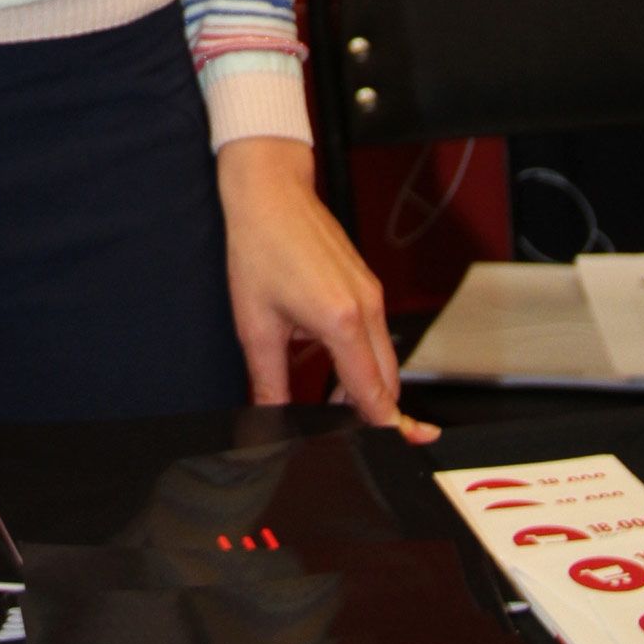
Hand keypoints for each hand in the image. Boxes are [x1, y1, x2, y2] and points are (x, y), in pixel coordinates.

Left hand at [216, 138, 438, 443]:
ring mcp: (371, 293)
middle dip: (373, 413)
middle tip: (350, 434)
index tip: (384, 452)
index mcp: (342, 322)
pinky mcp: (366, 283)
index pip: (375, 395)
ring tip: (332, 402)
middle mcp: (366, 308)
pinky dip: (363, 358)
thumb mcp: (256, 325)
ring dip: (367, 386)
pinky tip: (332, 364)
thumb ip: (268, 383)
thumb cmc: (260, 247)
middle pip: (388, 382)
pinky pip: (376, 334)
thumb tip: (269, 421)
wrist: (269, 192)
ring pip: (385, 359)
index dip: (382, 430)